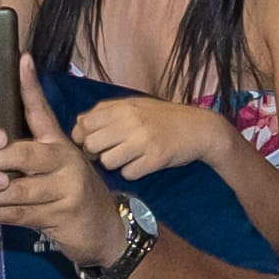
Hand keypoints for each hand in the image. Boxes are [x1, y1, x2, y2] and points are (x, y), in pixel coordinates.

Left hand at [0, 77, 123, 267]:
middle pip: (24, 154)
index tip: (22, 60)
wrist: (103, 228)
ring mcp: (66, 189)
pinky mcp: (62, 215)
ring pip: (19, 189)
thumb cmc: (69, 192)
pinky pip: (22, 214)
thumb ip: (29, 151)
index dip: (31, 86)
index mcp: (59, 143)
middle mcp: (65, 161)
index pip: (43, 111)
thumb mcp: (56, 165)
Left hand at [69, 92, 230, 182]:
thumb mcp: (134, 105)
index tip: (92, 141)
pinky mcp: (156, 158)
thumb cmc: (163, 118)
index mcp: (123, 107)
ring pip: (107, 162)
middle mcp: (131, 122)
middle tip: (108, 152)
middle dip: (95, 153)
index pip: (84, 123)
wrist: (199, 128)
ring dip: (114, 164)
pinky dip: (133, 173)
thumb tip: (78, 123)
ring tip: (127, 158)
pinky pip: (129, 174)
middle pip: (91, 144)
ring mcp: (144, 140)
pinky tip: (142, 164)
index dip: (82, 136)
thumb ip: (107, 112)